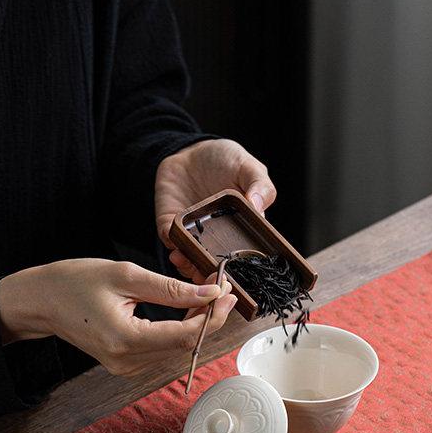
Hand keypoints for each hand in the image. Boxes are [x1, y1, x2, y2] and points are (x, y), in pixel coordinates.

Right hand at [0, 259, 236, 376]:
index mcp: (125, 340)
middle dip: (209, 317)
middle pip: (185, 345)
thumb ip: (170, 288)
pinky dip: (181, 328)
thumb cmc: (74, 282)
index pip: (184, 336)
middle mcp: (127, 362)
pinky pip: (164, 348)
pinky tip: (188, 307)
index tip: (228, 294)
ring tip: (206, 293)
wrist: (40, 301)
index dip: (212, 316)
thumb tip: (209, 295)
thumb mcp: (125, 275)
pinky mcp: (127, 364)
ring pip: (177, 348)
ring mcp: (127, 367)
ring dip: (197, 322)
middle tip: (222, 289)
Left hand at [155, 139, 276, 280]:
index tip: (239, 279)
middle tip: (213, 282)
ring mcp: (193, 234)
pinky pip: (171, 242)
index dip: (242, 272)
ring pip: (192, 261)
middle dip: (213, 277)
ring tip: (193, 267)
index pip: (243, 258)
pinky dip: (174, 250)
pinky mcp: (171, 225)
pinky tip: (177, 252)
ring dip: (191, 268)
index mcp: (242, 230)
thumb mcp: (249, 168)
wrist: (191, 150)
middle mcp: (217, 238)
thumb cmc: (225, 159)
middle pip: (216, 266)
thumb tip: (258, 206)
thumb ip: (260, 186)